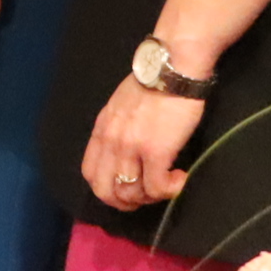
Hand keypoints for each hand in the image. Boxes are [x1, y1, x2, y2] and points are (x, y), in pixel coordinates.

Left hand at [80, 71, 203, 210]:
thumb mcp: (121, 106)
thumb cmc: (154, 83)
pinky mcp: (155, 152)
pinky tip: (180, 179)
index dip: (107, 190)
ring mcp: (131, 148)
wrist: (172, 68)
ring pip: (131, 194)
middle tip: (147, 198)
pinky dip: (170, 190)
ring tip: (167, 184)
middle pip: (105, 191)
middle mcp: (110, 142)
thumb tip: (126, 151)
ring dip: (150, 197)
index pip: (90, 173)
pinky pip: (157, 188)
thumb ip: (118, 128)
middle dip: (125, 202)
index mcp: (101, 130)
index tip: (127, 190)